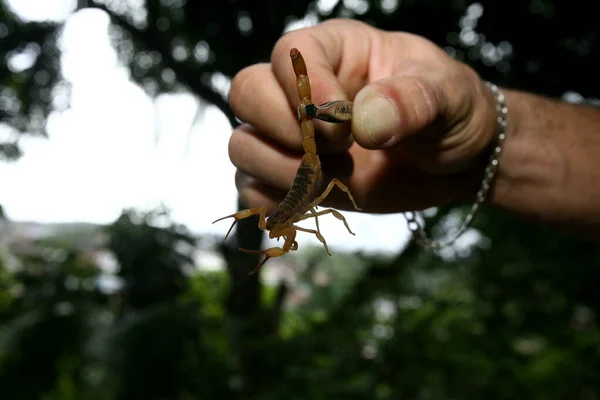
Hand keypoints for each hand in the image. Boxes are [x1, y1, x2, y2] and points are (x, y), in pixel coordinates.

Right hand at [227, 19, 498, 213]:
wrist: (455, 160)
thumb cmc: (451, 111)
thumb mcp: (448, 95)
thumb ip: (413, 99)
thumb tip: (364, 121)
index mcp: (334, 50)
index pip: (287, 55)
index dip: (306, 93)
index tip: (347, 129)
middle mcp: (301, 90)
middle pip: (246, 93)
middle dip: (287, 131)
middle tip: (342, 150)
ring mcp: (291, 137)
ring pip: (243, 146)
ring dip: (285, 172)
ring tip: (340, 176)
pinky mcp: (292, 179)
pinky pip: (254, 192)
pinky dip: (281, 202)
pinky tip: (323, 198)